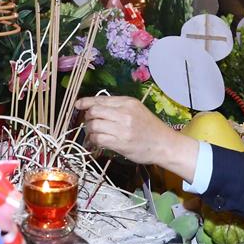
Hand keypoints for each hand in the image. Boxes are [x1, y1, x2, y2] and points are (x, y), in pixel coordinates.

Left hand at [75, 95, 198, 180]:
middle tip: (90, 122)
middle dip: (88, 117)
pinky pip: (98, 139)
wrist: (164, 144)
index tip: (79, 104)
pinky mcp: (120, 143)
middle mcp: (124, 113)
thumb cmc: (150, 128)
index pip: (101, 99)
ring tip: (94, 134)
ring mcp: (122, 128)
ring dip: (90, 130)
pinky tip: (97, 142)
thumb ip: (118, 107)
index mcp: (128, 102)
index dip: (86, 102)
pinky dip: (94, 140)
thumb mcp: (137, 110)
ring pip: (94, 125)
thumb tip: (95, 107)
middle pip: (94, 111)